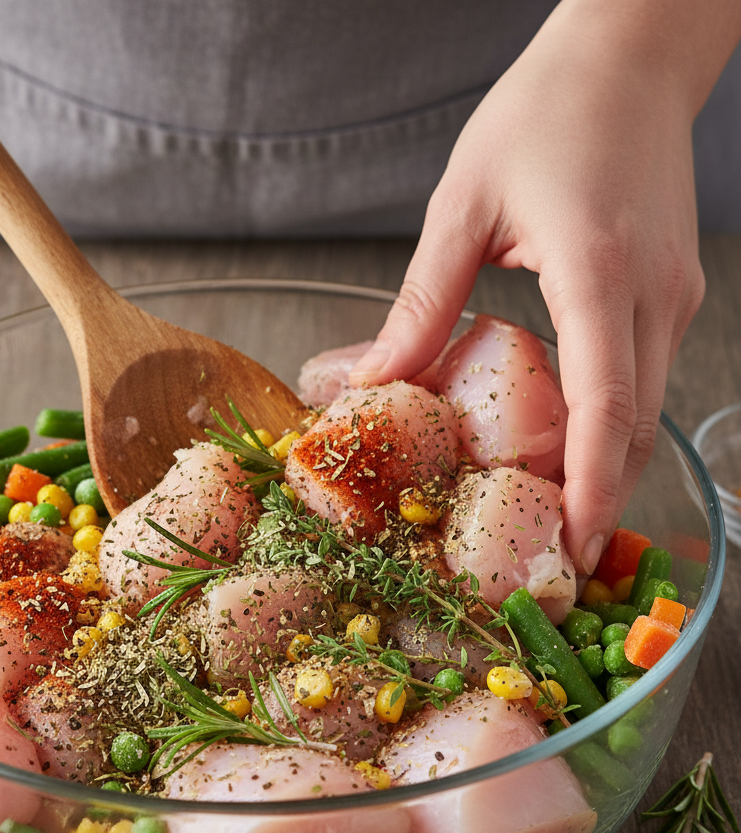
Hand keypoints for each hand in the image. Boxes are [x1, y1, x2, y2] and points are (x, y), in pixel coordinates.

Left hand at [351, 0, 738, 574]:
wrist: (630, 56)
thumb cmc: (544, 113)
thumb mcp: (462, 207)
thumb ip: (421, 302)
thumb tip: (373, 378)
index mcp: (597, 270)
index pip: (606, 405)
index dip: (589, 487)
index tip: (571, 546)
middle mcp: (652, 293)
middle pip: (633, 428)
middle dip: (598, 501)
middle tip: (554, 560)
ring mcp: (674, 295)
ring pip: (646, 411)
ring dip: (604, 471)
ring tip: (555, 521)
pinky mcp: (672, 292)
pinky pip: (644, 379)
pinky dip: (609, 428)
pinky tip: (568, 450)